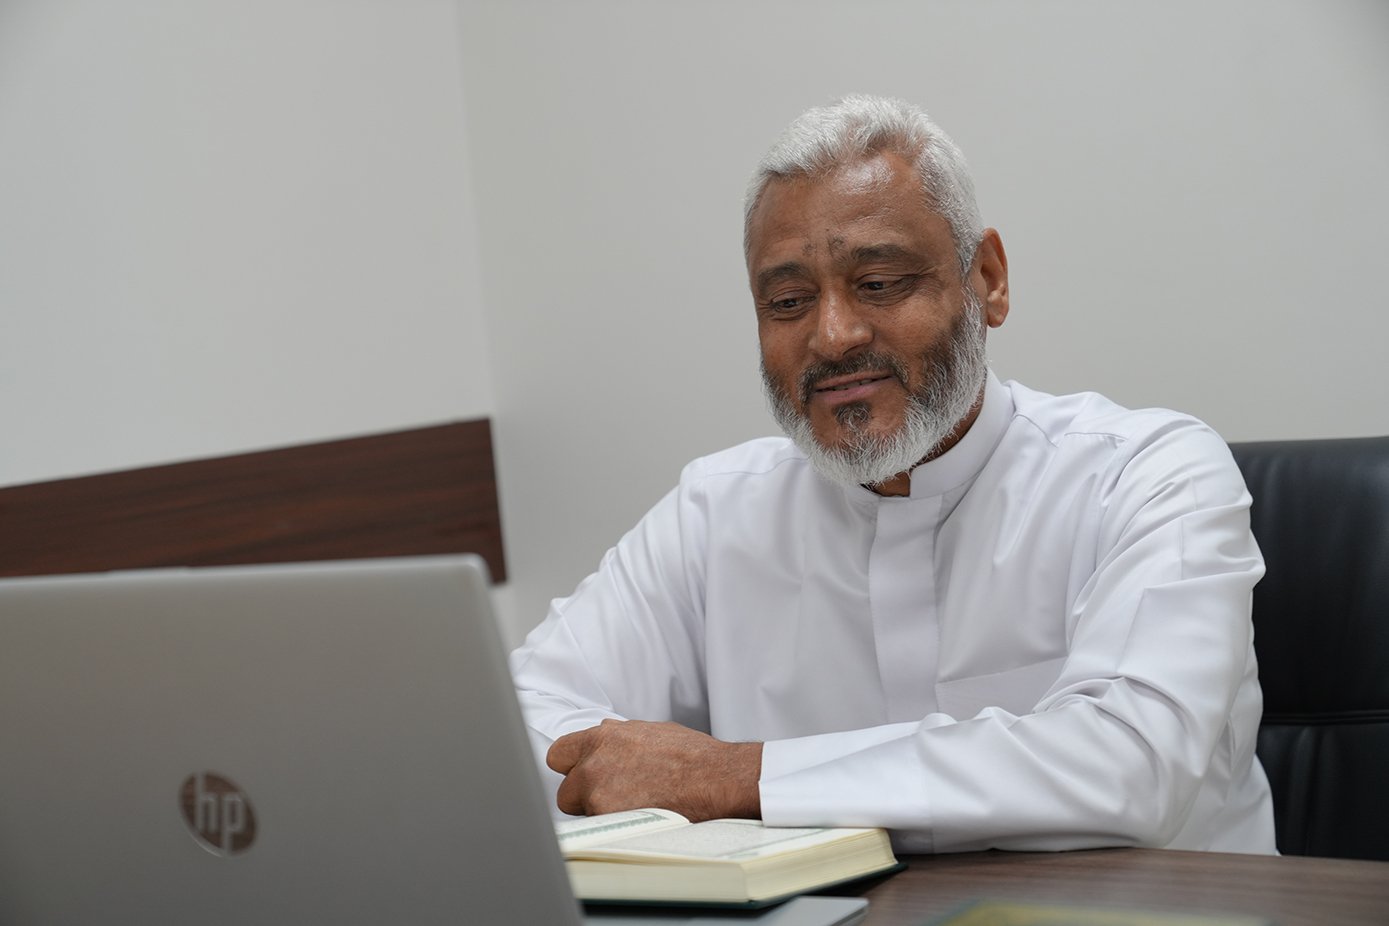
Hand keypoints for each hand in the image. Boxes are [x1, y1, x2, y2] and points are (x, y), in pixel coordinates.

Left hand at [546, 719, 762, 820]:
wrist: (715, 777)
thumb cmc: (690, 755)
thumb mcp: (648, 731)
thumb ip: (617, 737)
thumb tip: (605, 739)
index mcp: (602, 737)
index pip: (558, 754)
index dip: (571, 768)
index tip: (581, 775)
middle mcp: (594, 762)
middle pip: (565, 790)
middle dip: (582, 796)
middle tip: (609, 797)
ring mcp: (599, 792)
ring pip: (584, 812)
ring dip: (600, 812)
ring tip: (633, 806)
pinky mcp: (610, 817)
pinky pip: (602, 827)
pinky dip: (616, 825)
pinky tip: (639, 817)